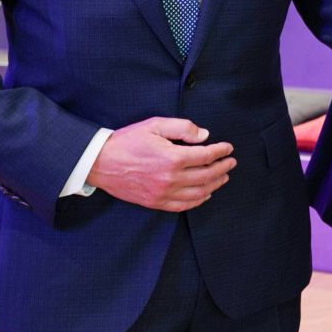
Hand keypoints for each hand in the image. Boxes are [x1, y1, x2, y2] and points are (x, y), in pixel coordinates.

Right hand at [85, 117, 233, 211]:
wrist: (99, 163)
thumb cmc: (127, 141)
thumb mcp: (154, 125)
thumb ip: (182, 128)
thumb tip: (205, 136)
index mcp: (172, 158)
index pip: (206, 156)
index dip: (221, 151)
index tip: (228, 148)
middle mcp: (170, 178)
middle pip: (207, 175)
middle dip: (223, 168)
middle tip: (231, 162)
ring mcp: (163, 193)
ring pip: (199, 193)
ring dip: (215, 184)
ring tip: (223, 177)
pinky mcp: (155, 202)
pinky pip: (183, 205)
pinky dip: (198, 200)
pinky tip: (205, 194)